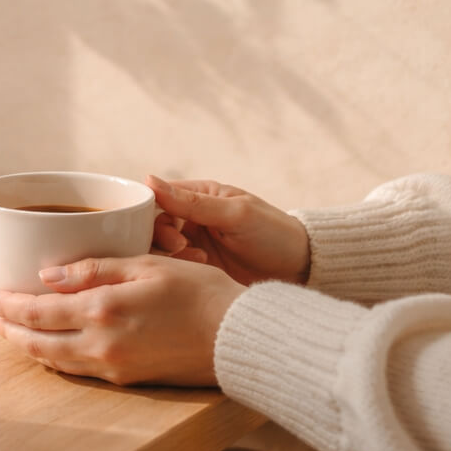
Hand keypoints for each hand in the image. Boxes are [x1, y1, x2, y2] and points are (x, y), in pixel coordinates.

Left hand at [0, 255, 245, 385]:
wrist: (239, 338)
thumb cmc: (199, 292)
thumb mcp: (145, 265)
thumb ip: (92, 269)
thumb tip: (46, 275)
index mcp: (101, 311)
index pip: (36, 311)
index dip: (7, 305)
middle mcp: (100, 345)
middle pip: (37, 341)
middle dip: (9, 328)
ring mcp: (113, 368)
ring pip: (55, 360)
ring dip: (28, 345)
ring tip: (12, 330)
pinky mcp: (128, 380)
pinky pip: (78, 370)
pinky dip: (56, 357)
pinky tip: (52, 345)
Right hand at [148, 176, 309, 285]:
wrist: (300, 270)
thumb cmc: (273, 234)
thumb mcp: (235, 214)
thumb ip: (192, 202)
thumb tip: (149, 180)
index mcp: (197, 195)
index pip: (157, 198)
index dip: (150, 212)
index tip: (165, 228)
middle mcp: (190, 218)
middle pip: (153, 225)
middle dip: (161, 236)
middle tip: (180, 245)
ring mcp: (193, 244)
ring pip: (159, 248)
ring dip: (169, 254)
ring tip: (197, 259)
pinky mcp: (196, 268)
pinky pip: (173, 267)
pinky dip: (178, 269)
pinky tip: (201, 270)